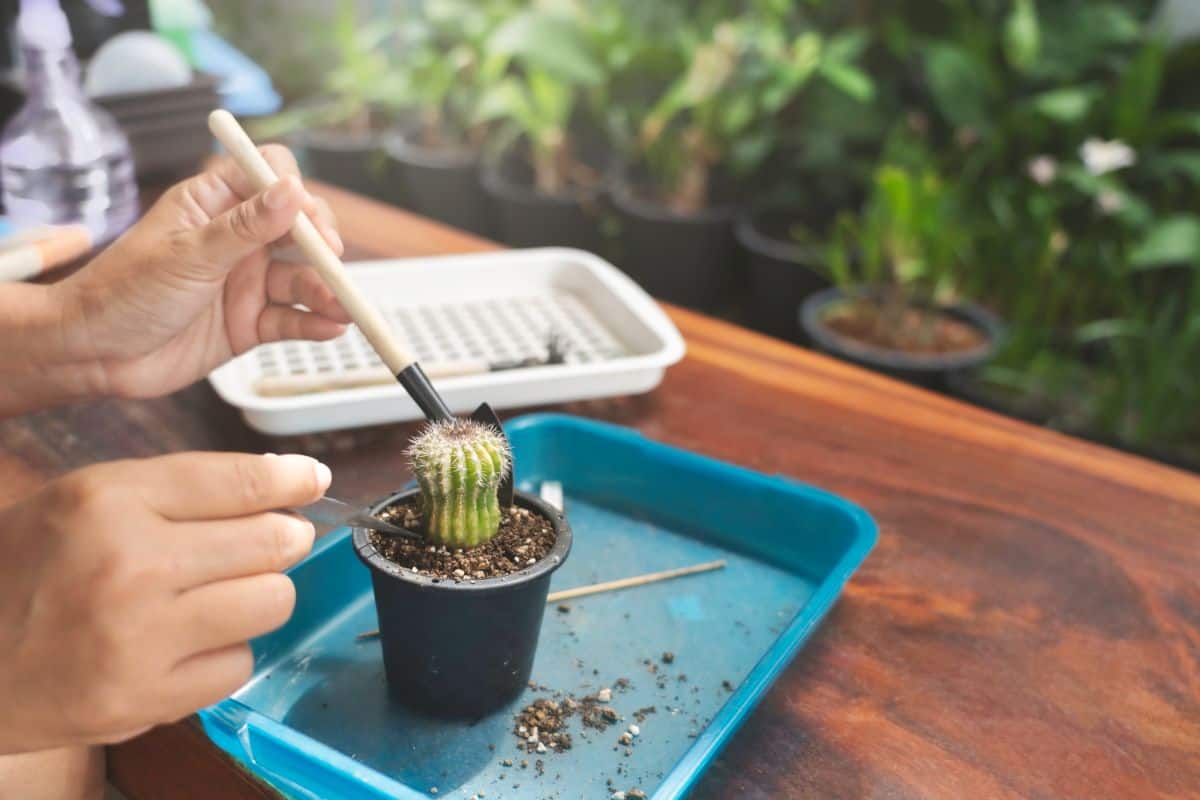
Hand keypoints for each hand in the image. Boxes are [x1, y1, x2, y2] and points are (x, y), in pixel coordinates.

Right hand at [0, 452, 329, 752]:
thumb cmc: (30, 568)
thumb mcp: (87, 500)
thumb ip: (182, 489)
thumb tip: (287, 482)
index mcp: (109, 501)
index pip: (239, 481)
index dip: (292, 479)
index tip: (312, 481)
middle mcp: (129, 566)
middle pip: (273, 542)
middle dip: (283, 539)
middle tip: (268, 543)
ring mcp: (140, 638)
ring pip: (272, 602)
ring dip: (258, 597)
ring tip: (219, 595)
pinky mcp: (146, 698)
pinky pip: (240, 664)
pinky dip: (225, 653)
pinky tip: (187, 644)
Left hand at [51, 145, 350, 398]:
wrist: (92, 355)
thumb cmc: (122, 293)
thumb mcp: (188, 255)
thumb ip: (246, 227)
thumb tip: (292, 190)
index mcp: (213, 205)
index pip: (268, 177)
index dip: (294, 192)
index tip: (308, 217)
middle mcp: (235, 240)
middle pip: (298, 229)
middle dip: (322, 246)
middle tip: (334, 263)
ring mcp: (244, 281)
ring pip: (300, 279)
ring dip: (325, 291)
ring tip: (343, 308)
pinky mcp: (248, 323)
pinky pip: (291, 319)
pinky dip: (313, 323)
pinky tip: (330, 328)